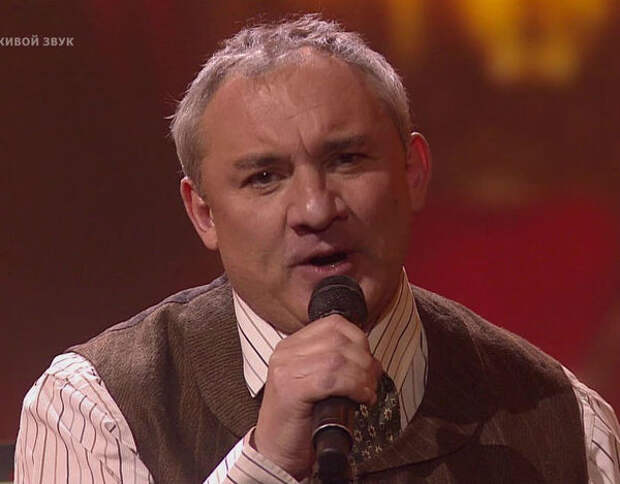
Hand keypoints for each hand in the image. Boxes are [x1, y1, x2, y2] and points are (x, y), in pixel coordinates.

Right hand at [253, 315, 381, 479]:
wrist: (277, 452)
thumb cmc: (302, 420)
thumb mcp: (316, 382)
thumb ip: (334, 363)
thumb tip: (370, 358)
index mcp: (290, 346)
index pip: (333, 324)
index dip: (358, 339)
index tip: (367, 361)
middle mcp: (285, 353)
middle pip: (338, 339)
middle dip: (364, 359)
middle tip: (372, 380)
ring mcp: (285, 370)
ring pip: (337, 358)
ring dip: (362, 376)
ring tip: (367, 392)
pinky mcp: (290, 390)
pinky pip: (332, 379)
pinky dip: (354, 387)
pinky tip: (361, 399)